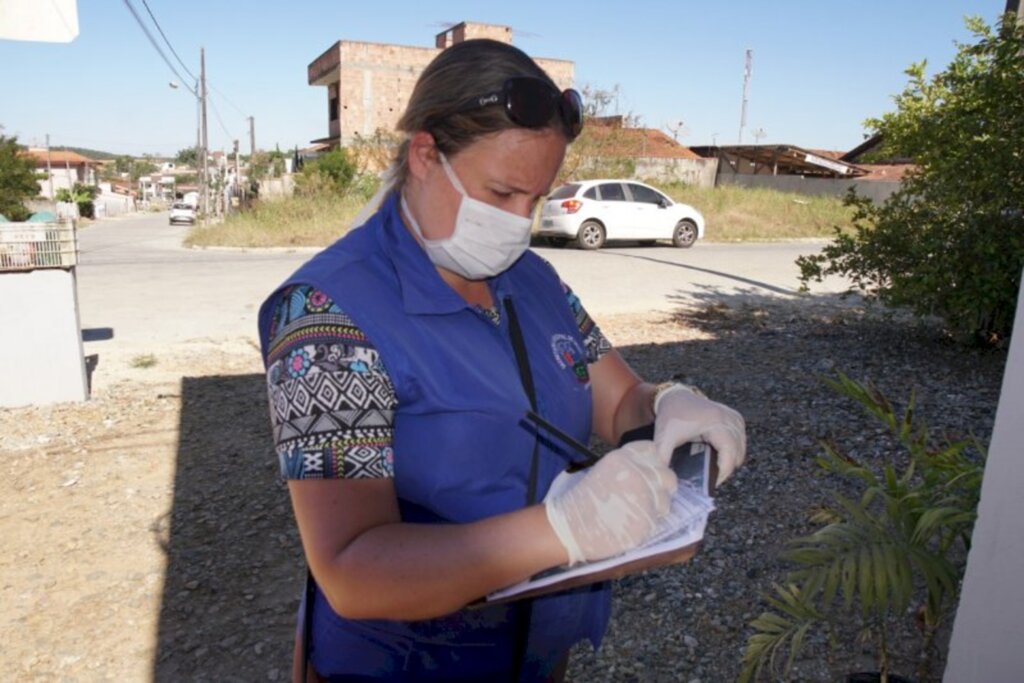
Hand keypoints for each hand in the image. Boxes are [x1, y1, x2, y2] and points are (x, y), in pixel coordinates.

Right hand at [544, 441, 676, 565]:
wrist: (571, 525)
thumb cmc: (583, 500)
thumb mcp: (604, 470)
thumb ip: (628, 467)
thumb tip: (649, 471)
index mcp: (624, 458)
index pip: (652, 450)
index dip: (653, 461)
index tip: (648, 471)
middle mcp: (638, 474)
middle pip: (667, 475)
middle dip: (661, 486)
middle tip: (649, 495)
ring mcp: (644, 497)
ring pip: (666, 500)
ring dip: (656, 506)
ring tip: (637, 512)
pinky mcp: (646, 520)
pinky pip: (656, 520)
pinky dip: (646, 523)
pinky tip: (630, 523)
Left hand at [653, 385, 745, 486]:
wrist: (675, 396)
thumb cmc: (671, 415)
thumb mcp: (664, 436)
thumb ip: (662, 456)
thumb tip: (664, 478)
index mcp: (715, 421)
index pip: (729, 452)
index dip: (723, 471)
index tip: (712, 482)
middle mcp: (729, 418)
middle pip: (737, 453)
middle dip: (725, 468)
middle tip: (710, 477)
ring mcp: (734, 417)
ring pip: (741, 449)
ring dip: (730, 460)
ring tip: (712, 468)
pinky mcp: (735, 418)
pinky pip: (741, 441)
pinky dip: (733, 451)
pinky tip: (718, 456)